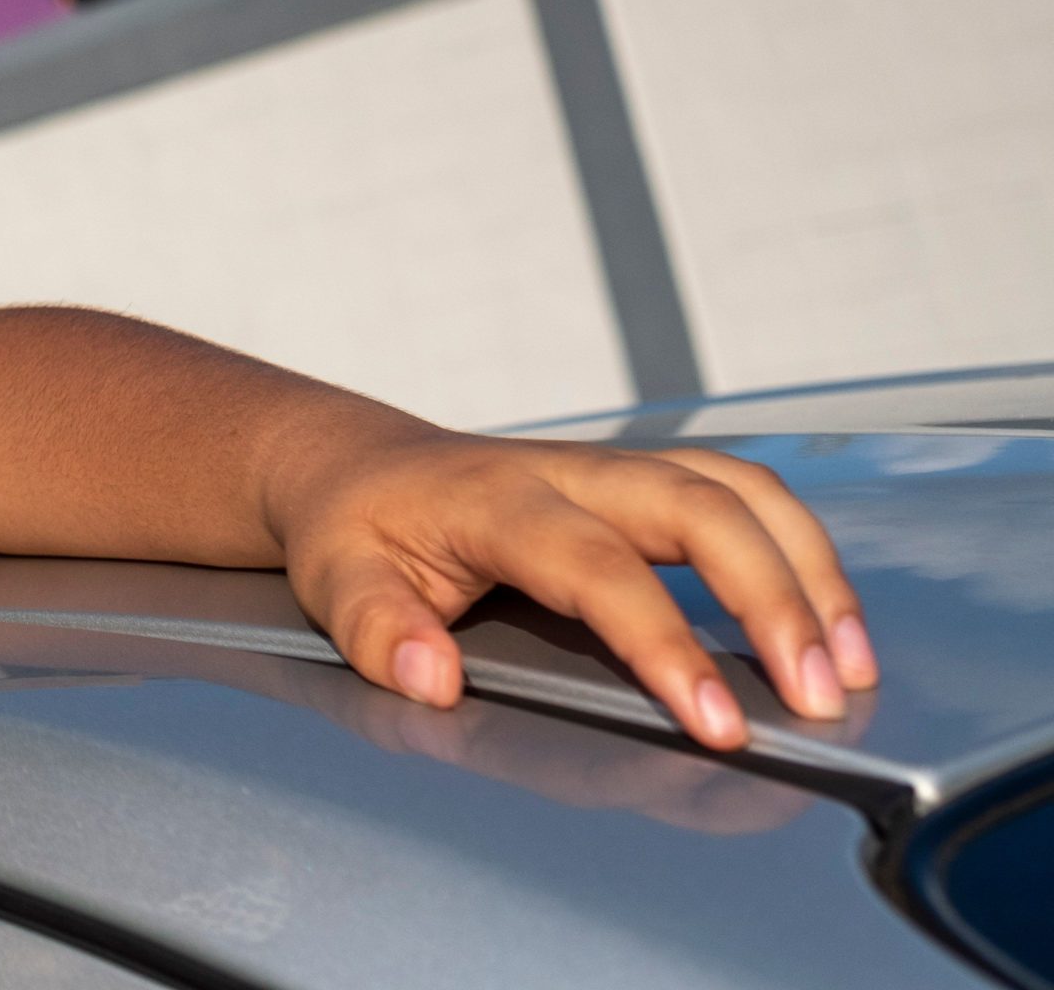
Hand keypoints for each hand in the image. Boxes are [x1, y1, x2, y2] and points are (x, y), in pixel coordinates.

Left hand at [266, 430, 876, 748]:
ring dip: (808, 569)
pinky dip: (799, 548)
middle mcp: (568, 471)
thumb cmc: (354, 531)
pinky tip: (831, 619)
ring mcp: (613, 467)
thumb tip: (431, 679)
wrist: (355, 463)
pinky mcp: (642, 479)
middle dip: (773, 598)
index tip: (716, 723)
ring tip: (853, 666)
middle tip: (822, 697)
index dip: (664, 643)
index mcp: (495, 500)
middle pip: (699, 507)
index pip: (600, 568)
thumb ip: (376, 630)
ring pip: (738, 488)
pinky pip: (740, 493)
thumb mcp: (332, 581)